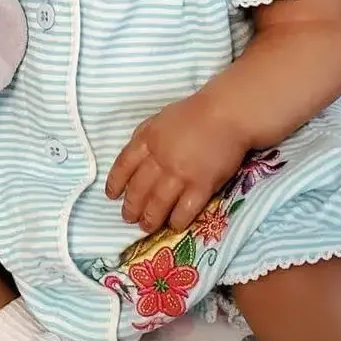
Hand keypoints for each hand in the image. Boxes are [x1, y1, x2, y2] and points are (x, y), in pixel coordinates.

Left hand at [106, 93, 248, 235]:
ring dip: (150, 219)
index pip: (123, 166)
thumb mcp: (160, 120)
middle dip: (131, 208)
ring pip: (157, 205)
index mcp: (147, 140)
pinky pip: (184, 210)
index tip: (112, 196)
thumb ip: (145, 138)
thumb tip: (133, 159)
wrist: (228, 114)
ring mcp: (180, 174)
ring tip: (147, 226)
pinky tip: (173, 225)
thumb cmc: (195, 114)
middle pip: (138, 190)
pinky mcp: (201, 186)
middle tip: (129, 218)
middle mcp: (159, 159)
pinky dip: (176, 221)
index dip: (115, 183)